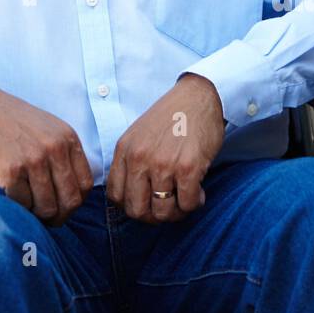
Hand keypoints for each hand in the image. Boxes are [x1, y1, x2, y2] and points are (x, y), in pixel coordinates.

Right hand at [0, 83, 93, 226]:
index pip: (85, 185)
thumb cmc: (15, 123)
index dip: (75, 202)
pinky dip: (18, 206)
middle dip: (59, 216)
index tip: (63, 205)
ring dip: (37, 214)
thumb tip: (74, 195)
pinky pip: (22, 204)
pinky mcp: (10, 170)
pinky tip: (12, 194)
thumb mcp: (50, 129)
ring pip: (47, 207)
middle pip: (70, 200)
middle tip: (47, 217)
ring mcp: (33, 159)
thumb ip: (65, 156)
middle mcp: (54, 148)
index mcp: (68, 138)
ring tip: (28, 206)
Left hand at [105, 73, 225, 223]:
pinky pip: (187, 205)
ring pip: (162, 213)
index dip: (132, 206)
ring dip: (176, 212)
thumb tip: (131, 199)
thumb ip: (131, 162)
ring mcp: (163, 164)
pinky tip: (198, 191)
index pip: (116, 197)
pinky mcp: (188, 168)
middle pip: (136, 211)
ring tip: (184, 198)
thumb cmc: (170, 117)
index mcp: (124, 150)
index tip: (146, 202)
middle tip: (167, 206)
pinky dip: (194, 204)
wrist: (197, 96)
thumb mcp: (138, 135)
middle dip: (153, 215)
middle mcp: (140, 158)